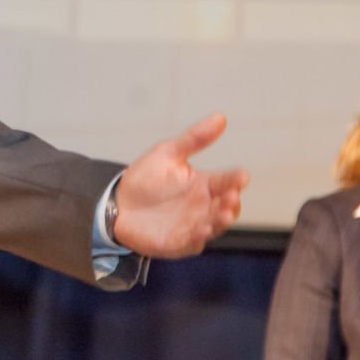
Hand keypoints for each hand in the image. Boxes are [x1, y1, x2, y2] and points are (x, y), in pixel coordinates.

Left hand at [112, 113, 247, 257]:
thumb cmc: (146, 178)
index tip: (242, 175)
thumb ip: (194, 138)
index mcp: (204, 184)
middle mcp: (203, 206)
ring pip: (213, 226)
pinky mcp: (178, 242)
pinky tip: (201, 231)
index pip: (225, 181)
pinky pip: (192, 241)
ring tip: (223, 214)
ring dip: (220, 221)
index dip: (235, 179)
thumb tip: (220, 117)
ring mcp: (193, 225)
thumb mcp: (169, 153)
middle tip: (232, 196)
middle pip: (225, 206)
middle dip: (231, 203)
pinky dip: (198, 237)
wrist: (117, 202)